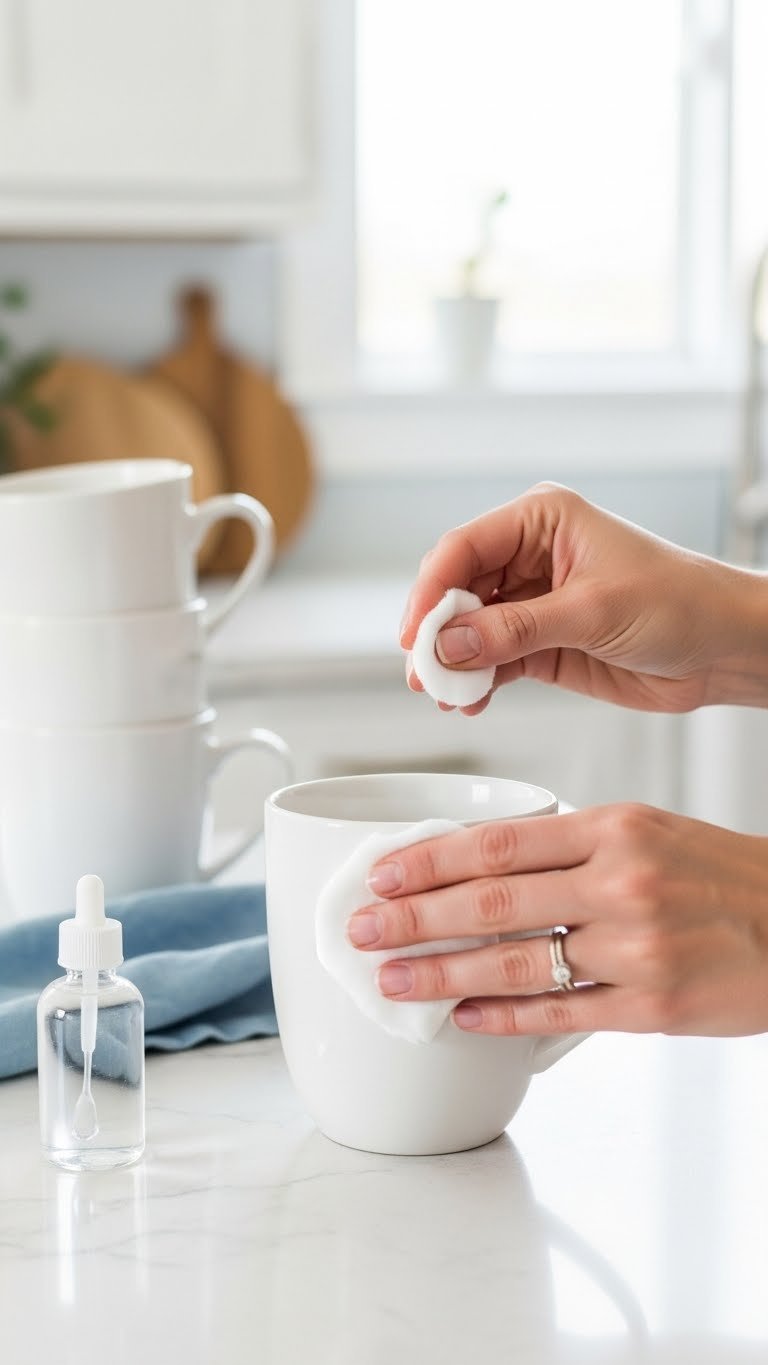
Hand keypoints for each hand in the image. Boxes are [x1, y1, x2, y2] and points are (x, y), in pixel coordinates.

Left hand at [346, 806, 767, 1036]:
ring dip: (443, 973)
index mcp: (613, 827)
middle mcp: (620, 882)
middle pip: (493, 901)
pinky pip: (560, 1013)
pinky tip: (464, 1017)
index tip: (381, 875)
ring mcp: (636, 947)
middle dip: (414, 918)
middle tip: (362, 931)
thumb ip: (566, 846)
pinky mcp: (651, 1006)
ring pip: (516, 962)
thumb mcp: (643, 830)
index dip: (429, 860)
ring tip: (394, 979)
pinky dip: (504, 1017)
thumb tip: (476, 866)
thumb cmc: (714, 874)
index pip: (499, 842)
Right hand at [400, 483, 767, 714]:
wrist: (724, 648)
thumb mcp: (592, 611)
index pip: (464, 548)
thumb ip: (515, 630)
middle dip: (437, 632)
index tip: (415, 634)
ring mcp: (534, 602)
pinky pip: (493, 660)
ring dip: (453, 663)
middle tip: (424, 671)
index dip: (431, 591)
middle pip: (458, 590)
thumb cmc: (681, 602)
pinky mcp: (542, 643)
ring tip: (444, 693)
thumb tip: (451, 644)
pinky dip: (477, 682)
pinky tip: (470, 700)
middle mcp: (530, 556)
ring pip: (470, 630)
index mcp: (541, 520)